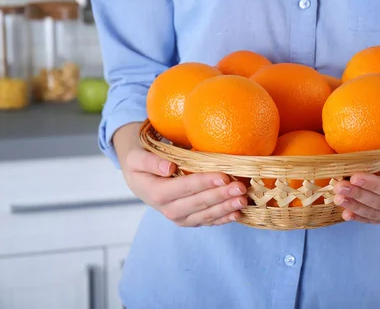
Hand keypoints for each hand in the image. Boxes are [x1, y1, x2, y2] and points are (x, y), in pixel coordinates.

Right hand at [113, 123, 247, 226]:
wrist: (140, 180)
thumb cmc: (141, 164)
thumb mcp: (137, 158)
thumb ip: (150, 161)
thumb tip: (169, 167)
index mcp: (156, 193)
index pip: (184, 188)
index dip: (204, 183)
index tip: (223, 177)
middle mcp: (168, 210)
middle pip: (198, 203)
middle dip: (221, 196)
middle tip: (240, 187)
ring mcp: (181, 218)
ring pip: (206, 215)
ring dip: (226, 208)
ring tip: (243, 200)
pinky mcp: (191, 220)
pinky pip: (208, 221)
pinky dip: (224, 218)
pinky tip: (237, 213)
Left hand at [333, 121, 379, 223]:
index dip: (373, 185)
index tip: (355, 176)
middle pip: (379, 202)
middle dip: (358, 194)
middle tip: (339, 185)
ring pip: (374, 213)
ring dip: (355, 206)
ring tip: (337, 198)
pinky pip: (374, 219)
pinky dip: (359, 217)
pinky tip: (345, 214)